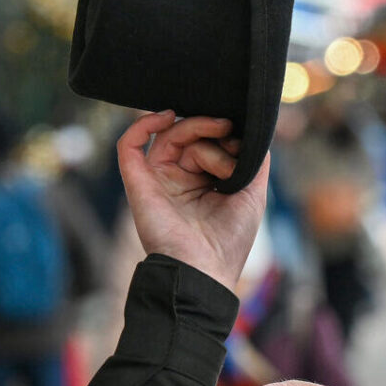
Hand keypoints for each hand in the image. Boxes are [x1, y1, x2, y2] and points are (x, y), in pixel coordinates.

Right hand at [118, 111, 266, 291]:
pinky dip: (142, 125)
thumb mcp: (254, 192)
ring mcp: (159, 178)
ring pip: (169, 135)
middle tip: (228, 129)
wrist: (205, 268)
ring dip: (195, 127)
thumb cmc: (231, 238)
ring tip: (218, 129)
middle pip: (189, 134)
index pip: (209, 141)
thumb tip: (254, 131)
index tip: (242, 139)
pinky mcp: (138, 182)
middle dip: (210, 127)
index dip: (224, 133)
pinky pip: (130, 146)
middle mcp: (180, 177)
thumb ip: (255, 160)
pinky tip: (165, 116)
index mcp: (205, 180)